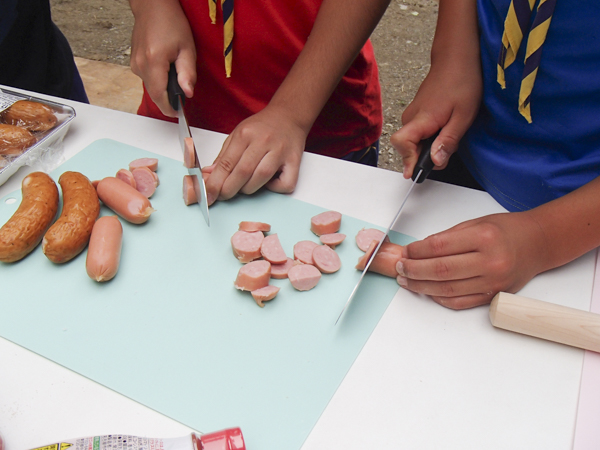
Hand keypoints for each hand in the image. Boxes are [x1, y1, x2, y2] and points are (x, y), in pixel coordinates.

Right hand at [129, 0, 195, 116]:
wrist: (152, 6)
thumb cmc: (171, 22)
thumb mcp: (187, 48)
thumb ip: (187, 72)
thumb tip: (188, 93)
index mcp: (153, 62)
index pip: (159, 96)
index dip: (169, 108)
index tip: (179, 114)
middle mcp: (140, 65)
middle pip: (154, 94)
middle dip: (169, 99)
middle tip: (182, 93)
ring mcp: (135, 64)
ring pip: (151, 87)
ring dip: (164, 87)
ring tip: (175, 73)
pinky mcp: (134, 63)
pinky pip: (148, 78)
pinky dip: (158, 79)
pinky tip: (166, 68)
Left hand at [203, 105, 307, 204]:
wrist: (288, 115)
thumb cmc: (262, 127)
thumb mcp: (238, 134)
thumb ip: (223, 156)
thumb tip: (208, 175)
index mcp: (245, 134)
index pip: (226, 163)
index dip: (215, 182)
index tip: (209, 195)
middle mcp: (263, 141)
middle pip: (243, 172)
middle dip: (229, 189)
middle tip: (223, 196)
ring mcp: (280, 152)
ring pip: (261, 178)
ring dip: (248, 189)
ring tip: (244, 186)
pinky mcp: (294, 161)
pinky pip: (285, 183)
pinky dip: (275, 188)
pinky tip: (268, 183)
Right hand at [390, 51, 481, 178]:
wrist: (457, 58)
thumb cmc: (462, 81)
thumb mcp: (463, 116)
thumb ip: (448, 141)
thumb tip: (435, 162)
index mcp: (421, 119)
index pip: (400, 144)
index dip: (409, 160)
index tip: (418, 170)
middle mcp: (411, 117)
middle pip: (407, 148)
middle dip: (425, 156)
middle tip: (448, 148)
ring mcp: (412, 114)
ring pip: (413, 142)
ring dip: (429, 146)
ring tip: (449, 132)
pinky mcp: (416, 113)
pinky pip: (418, 133)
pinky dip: (430, 137)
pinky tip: (445, 126)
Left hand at [396, 212, 549, 308]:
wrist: (538, 243)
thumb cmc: (507, 230)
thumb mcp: (476, 222)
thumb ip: (448, 237)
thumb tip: (418, 251)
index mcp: (484, 237)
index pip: (439, 247)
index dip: (416, 251)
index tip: (405, 252)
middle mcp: (490, 261)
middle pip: (440, 270)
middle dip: (413, 270)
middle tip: (400, 268)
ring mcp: (493, 282)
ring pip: (447, 290)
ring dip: (421, 286)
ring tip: (407, 281)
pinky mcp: (493, 296)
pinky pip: (460, 302)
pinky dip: (440, 299)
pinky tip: (428, 291)